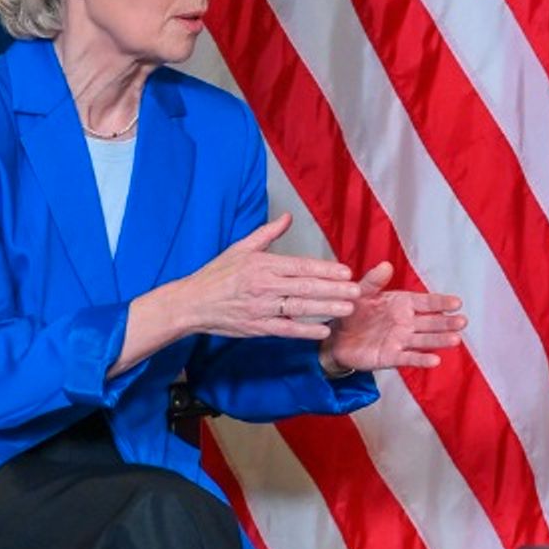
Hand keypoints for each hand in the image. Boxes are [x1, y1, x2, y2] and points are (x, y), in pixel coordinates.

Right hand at [174, 213, 361, 340]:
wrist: (192, 303)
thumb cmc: (217, 274)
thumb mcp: (241, 248)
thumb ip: (267, 233)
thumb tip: (288, 217)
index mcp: (262, 265)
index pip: (300, 266)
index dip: (324, 269)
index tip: (346, 271)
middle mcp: (264, 286)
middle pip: (305, 286)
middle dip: (333, 289)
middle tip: (357, 291)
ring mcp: (261, 308)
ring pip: (298, 307)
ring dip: (325, 308)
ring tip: (348, 308)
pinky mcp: (257, 327)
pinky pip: (285, 329)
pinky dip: (304, 331)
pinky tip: (324, 331)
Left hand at [320, 263, 467, 373]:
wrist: (336, 339)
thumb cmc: (352, 313)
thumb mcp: (361, 293)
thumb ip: (373, 281)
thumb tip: (386, 265)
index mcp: (402, 304)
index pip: (425, 302)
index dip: (441, 302)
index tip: (456, 302)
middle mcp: (406, 322)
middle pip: (430, 322)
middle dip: (446, 322)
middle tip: (462, 321)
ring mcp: (400, 340)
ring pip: (424, 340)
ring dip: (440, 340)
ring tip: (455, 339)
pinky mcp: (392, 357)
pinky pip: (409, 358)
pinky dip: (421, 359)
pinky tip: (435, 359)